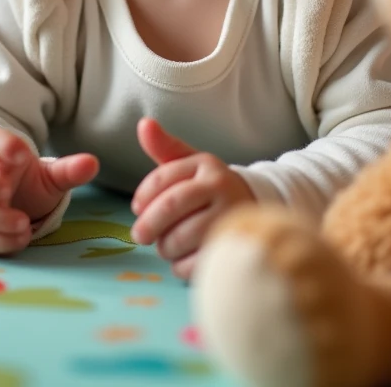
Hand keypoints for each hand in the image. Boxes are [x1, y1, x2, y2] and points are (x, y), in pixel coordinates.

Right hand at [0, 127, 98, 253]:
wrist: (1, 207)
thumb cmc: (24, 185)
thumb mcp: (47, 176)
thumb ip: (68, 170)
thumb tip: (93, 163)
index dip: (3, 146)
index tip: (21, 155)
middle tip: (7, 191)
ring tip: (23, 223)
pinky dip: (0, 240)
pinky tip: (21, 237)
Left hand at [131, 118, 254, 279]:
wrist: (253, 208)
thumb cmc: (210, 187)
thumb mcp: (190, 163)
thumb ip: (164, 146)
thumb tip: (143, 123)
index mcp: (206, 164)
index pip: (163, 177)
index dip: (143, 195)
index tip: (136, 208)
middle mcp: (221, 186)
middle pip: (171, 206)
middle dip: (149, 224)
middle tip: (139, 235)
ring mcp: (229, 217)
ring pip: (182, 237)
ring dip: (165, 246)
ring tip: (165, 245)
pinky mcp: (232, 248)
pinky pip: (195, 263)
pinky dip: (180, 266)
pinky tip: (181, 259)